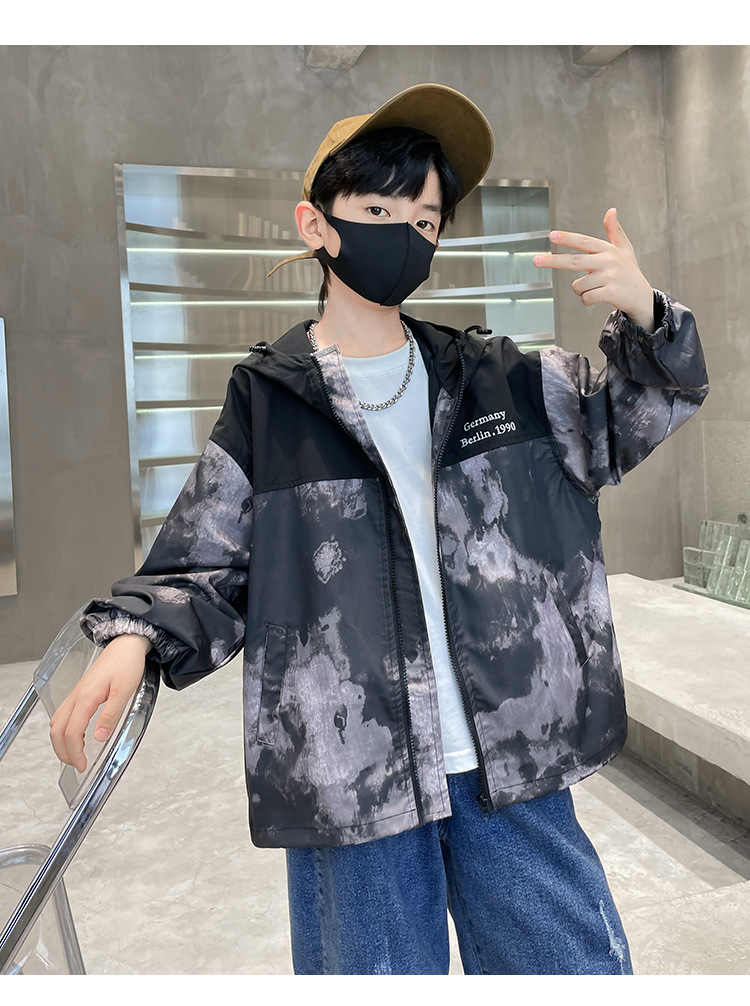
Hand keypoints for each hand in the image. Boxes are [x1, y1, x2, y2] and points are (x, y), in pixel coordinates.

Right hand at [49, 634, 151, 772]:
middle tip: (78, 764)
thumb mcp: (125, 691)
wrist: (125, 644)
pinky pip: (62, 715)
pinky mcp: (79, 692)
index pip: (72, 732)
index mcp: (86, 698)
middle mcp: (76, 696)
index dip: (75, 753)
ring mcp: (75, 694)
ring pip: (56, 723)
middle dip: (64, 752)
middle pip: (57, 731)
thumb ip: (111, 715)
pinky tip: (77, 735)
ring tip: (76, 754)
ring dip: (61, 742)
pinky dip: (64, 730)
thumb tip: (99, 738)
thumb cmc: (126, 663)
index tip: (83, 765)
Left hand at [533, 208, 654, 332]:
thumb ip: (615, 231)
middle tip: (536, 260)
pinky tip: (597, 298)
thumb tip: (611, 210)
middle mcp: (608, 261)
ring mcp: (610, 277)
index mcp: (608, 250)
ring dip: (581, 291)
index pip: (584, 241)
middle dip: (553, 260)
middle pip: (574, 261)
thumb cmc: (629, 273)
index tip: (552, 235)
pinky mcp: (611, 292)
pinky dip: (587, 300)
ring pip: (578, 285)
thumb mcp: (624, 250)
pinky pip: (586, 297)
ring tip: (596, 289)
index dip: (567, 238)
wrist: (642, 298)